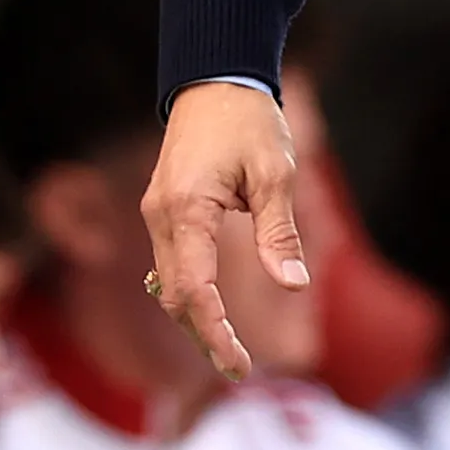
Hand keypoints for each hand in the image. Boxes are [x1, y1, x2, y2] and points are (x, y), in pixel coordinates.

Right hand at [138, 81, 310, 382]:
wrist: (216, 78)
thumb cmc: (250, 120)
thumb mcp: (276, 173)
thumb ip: (279, 232)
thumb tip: (293, 284)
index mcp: (186, 209)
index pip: (193, 291)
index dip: (215, 333)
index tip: (239, 365)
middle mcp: (160, 216)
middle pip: (175, 296)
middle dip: (205, 337)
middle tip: (240, 371)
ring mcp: (156, 214)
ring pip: (169, 284)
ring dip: (195, 319)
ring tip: (230, 351)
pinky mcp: (163, 210)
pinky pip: (170, 264)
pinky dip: (190, 294)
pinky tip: (212, 313)